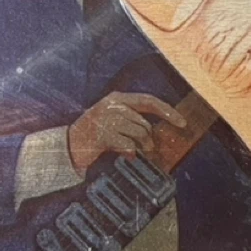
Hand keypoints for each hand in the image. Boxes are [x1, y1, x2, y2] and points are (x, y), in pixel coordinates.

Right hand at [66, 90, 184, 174]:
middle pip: (144, 123)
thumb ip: (132, 119)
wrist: (68, 145)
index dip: (167, 111)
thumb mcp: (112, 119)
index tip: (182, 122)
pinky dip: (129, 153)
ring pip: (140, 134)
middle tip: (143, 148)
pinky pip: (129, 146)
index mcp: (117, 98)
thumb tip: (156, 131)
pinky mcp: (104, 135)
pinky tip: (121, 153)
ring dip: (139, 147)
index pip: (148, 100)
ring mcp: (107, 119)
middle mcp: (112, 105)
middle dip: (148, 139)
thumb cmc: (94, 134)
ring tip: (129, 149)